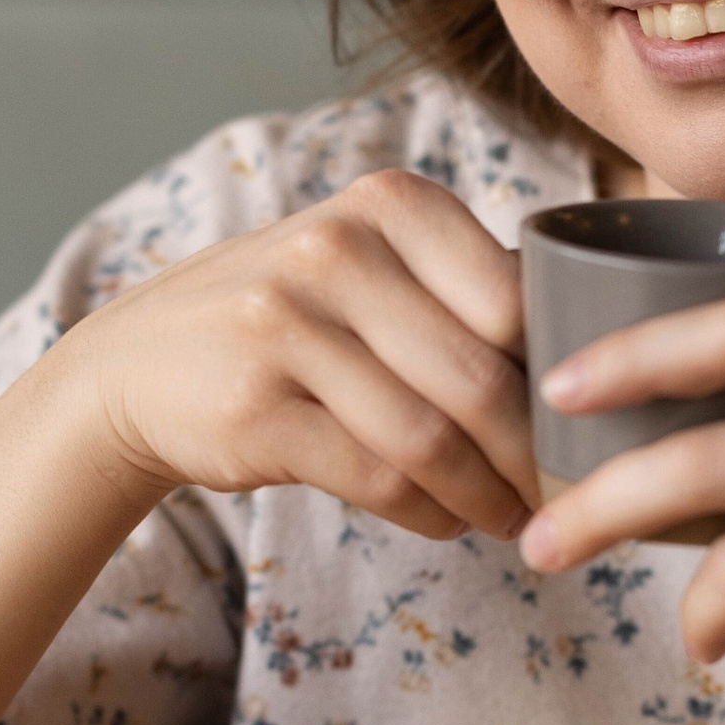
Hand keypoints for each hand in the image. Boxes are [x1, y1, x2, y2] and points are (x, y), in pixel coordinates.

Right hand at [53, 169, 535, 544]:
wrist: (134, 366)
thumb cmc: (287, 320)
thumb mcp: (363, 263)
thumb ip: (458, 287)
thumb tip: (590, 360)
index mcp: (385, 204)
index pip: (514, 296)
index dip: (562, 373)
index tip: (583, 423)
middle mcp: (333, 250)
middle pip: (479, 375)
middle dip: (534, 451)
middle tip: (562, 492)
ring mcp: (284, 327)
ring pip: (431, 437)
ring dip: (487, 495)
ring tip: (513, 517)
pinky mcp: (254, 409)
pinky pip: (378, 477)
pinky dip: (430, 512)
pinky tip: (446, 520)